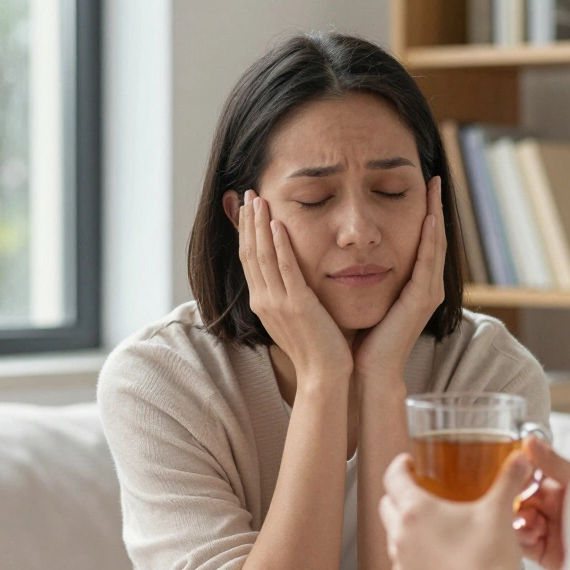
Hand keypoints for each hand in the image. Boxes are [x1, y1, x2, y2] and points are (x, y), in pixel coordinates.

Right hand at [238, 191, 351, 379]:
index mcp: (262, 303)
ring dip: (259, 225)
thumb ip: (290, 295)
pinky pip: (285, 270)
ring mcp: (278, 303)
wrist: (324, 376)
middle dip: (248, 222)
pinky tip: (277, 224)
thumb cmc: (316, 349)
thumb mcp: (296, 317)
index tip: (247, 209)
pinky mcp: (297, 305)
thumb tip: (291, 278)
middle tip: (248, 193)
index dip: (246, 232)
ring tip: (258, 199)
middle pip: (249, 253)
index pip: (249, 260)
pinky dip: (279, 246)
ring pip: (262, 257)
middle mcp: (264, 301)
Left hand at [352, 176, 446, 380]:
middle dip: (435, 207)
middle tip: (435, 178)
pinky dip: (429, 240)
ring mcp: (427, 293)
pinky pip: (426, 263)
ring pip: (434, 245)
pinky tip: (429, 219)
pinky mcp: (420, 301)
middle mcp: (426, 286)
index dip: (424, 213)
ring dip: (436, 215)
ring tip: (435, 188)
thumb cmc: (364, 337)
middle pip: (434, 237)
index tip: (421, 186)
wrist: (369, 370)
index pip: (423, 240)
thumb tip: (348, 250)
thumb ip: (367, 274)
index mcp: (414, 285)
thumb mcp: (367, 295)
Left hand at [379, 450, 532, 569]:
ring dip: (405, 524)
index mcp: (415, 511)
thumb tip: (519, 459)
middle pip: (387, 504)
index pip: (392, 477)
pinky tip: (436, 552)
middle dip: (400, 494)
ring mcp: (401, 561)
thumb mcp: (499, 511)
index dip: (400, 466)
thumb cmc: (489, 561)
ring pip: (392, 533)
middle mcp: (400, 535)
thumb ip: (508, 480)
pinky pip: (402, 559)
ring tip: (432, 523)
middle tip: (422, 490)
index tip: (410, 463)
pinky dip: (413, 551)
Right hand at [514, 438, 569, 569]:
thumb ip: (552, 463)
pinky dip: (520, 539)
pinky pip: (523, 545)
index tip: (508, 474)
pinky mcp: (545, 554)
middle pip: (518, 501)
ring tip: (529, 520)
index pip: (528, 480)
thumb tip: (529, 441)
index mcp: (559, 489)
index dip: (517, 478)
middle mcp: (551, 510)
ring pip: (517, 523)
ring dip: (517, 520)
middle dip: (513, 500)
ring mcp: (547, 532)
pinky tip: (531, 533)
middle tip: (514, 500)